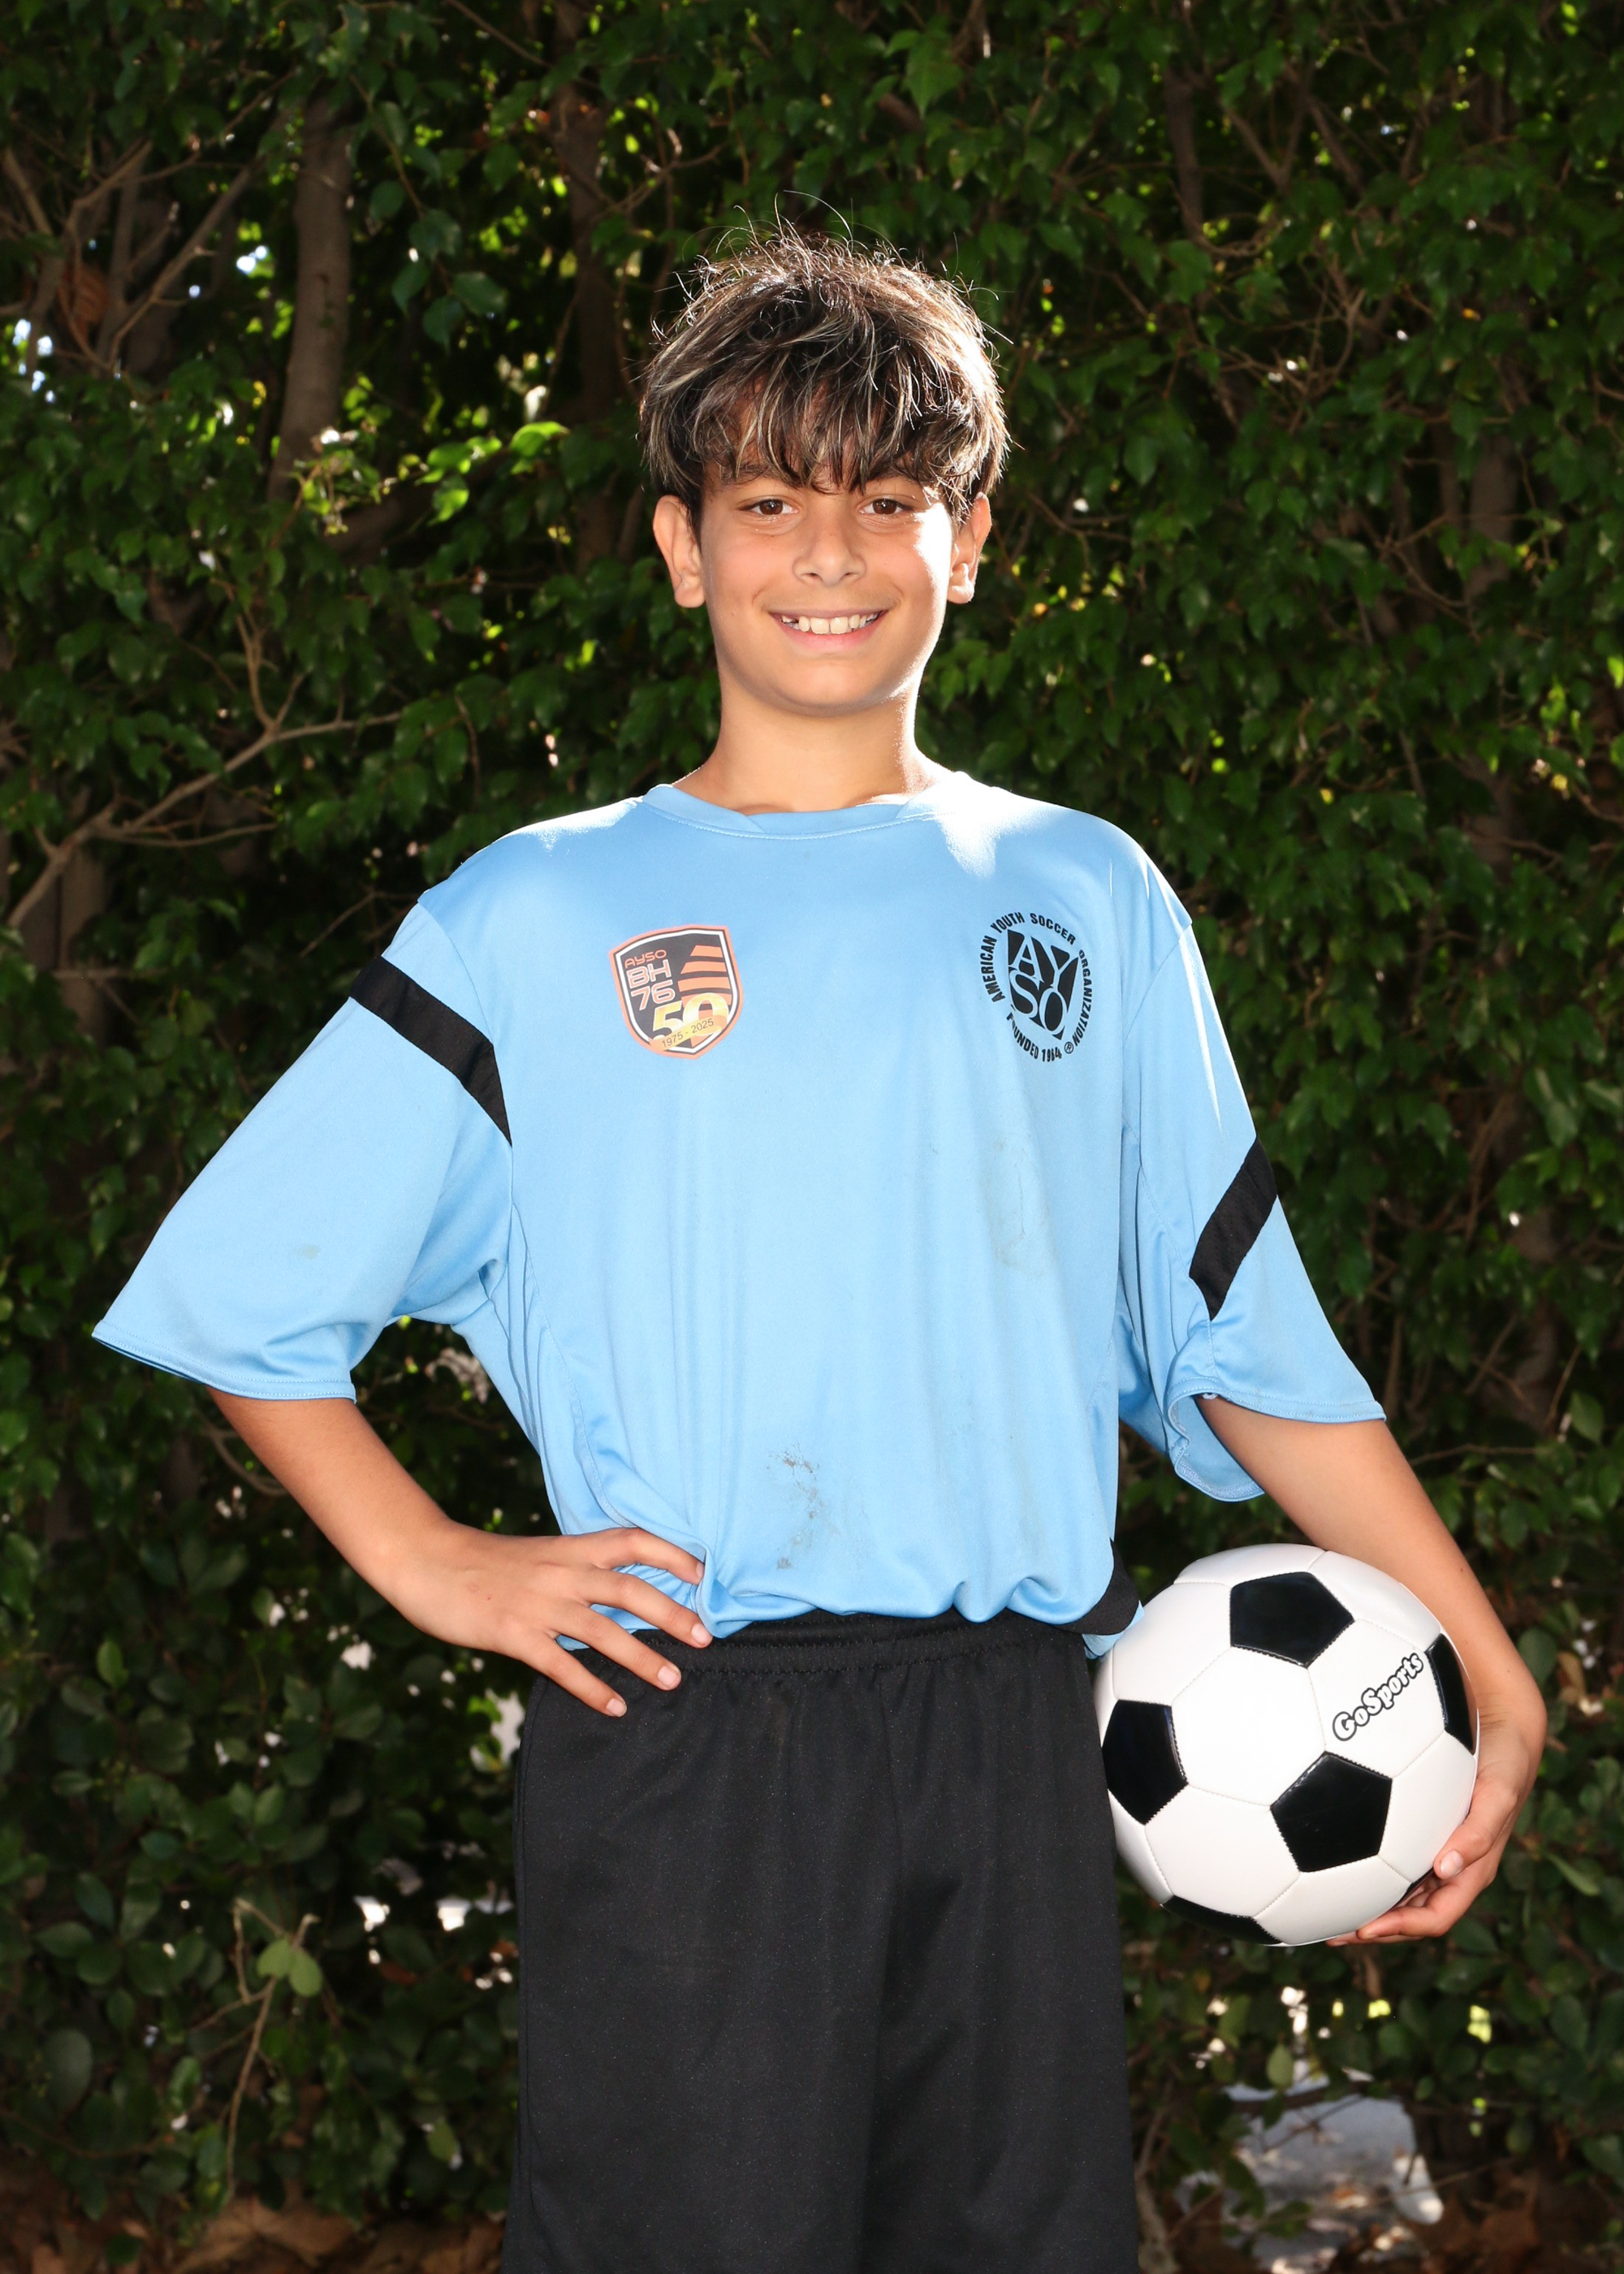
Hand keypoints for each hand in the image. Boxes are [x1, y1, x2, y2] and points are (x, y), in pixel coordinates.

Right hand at [388, 1521, 712, 1718]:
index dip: (671, 1554)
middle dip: (672, 1613)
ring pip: (602, 1629)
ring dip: (641, 1657)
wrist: (426, 1559)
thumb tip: (612, 1590)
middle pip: (629, 1589)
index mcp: (569, 1548)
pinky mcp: (513, 1632)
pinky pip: (560, 1664)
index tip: (702, 1573)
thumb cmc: (482, 1561)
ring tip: (672, 1680)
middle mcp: (561, 1572)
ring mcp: (538, 1604)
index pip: (631, 1540)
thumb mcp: (537, 1555)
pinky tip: (614, 1706)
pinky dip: (591, 1687)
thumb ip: (573, 1569)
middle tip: (705, 1637)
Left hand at [1328, 1695, 1544, 1943]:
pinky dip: (1365, 1871)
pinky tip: (1332, 1861)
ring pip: (1397, 1893)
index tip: (1367, 1931)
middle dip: (1374, 1928)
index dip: (1403, 1929)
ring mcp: (1433, 1850)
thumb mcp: (1498, 1794)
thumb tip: (1447, 1866)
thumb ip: (1479, 1830)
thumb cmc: (1504, 1762)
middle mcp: (1451, 1868)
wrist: (1501, 1728)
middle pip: (1410, 1914)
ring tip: (1324, 1911)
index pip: (1437, 1917)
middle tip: (1330, 1932)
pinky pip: (1391, 1859)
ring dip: (1366, 1906)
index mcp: (1472, 1871)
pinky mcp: (1419, 1829)